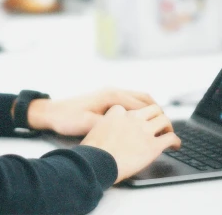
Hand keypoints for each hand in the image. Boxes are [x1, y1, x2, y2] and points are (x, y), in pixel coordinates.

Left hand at [27, 88, 157, 136]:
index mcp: (110, 95)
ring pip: (138, 98)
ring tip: (160, 126)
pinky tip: (142, 123)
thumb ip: (108, 124)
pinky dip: (140, 109)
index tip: (168, 129)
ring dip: (150, 109)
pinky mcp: (107, 99)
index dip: (156, 117)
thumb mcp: (88, 123)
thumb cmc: (68, 118)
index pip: (141, 105)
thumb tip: (127, 129)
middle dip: (158, 111)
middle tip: (169, 127)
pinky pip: (130, 101)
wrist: (52, 112)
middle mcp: (112, 91)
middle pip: (144, 98)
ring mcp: (110, 94)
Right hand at [81, 104, 180, 182]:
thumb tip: (104, 133)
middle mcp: (133, 118)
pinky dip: (176, 141)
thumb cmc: (92, 150)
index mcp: (118, 112)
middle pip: (152, 109)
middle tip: (159, 124)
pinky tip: (176, 146)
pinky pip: (170, 138)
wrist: (97, 161)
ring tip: (169, 132)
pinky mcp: (153, 146)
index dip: (136, 115)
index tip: (138, 122)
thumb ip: (104, 126)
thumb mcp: (95, 129)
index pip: (131, 108)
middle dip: (157, 115)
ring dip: (168, 126)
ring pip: (164, 119)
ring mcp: (144, 130)